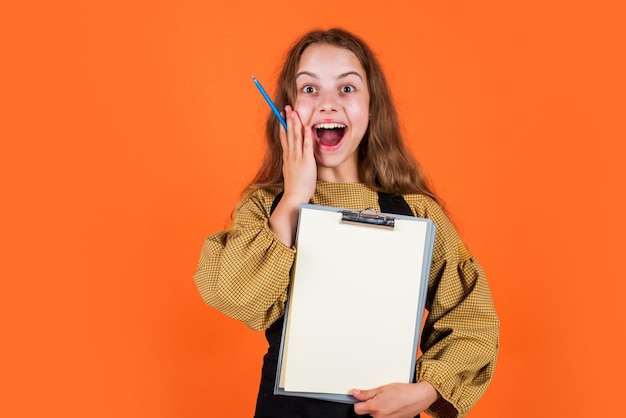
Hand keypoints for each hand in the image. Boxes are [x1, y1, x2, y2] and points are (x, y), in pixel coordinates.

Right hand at [268, 106, 316, 246]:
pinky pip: (306, 146)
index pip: (283, 138)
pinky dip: (306, 136)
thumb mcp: (290, 172)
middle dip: (288, 119)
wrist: (294, 197)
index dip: (283, 126)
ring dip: (295, 123)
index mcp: (287, 157)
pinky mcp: (306, 162)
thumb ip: (291, 163)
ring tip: (294, 112)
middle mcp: (290, 155)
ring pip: (295, 137)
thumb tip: (290, 159)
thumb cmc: (295, 187)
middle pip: (288, 134)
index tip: (281, 116)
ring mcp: (298, 158)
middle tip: (287, 108)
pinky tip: (307, 127)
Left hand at [352, 381, 438, 417]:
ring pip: (375, 416)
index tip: (361, 398)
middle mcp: (380, 417)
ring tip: (388, 400)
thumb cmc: (403, 391)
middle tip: (380, 396)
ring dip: (378, 409)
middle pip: (367, 412)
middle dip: (371, 404)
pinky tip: (392, 406)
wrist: (418, 398)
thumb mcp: (382, 388)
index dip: (358, 402)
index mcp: (375, 407)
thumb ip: (366, 393)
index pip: (357, 409)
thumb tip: (355, 393)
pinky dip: (386, 412)